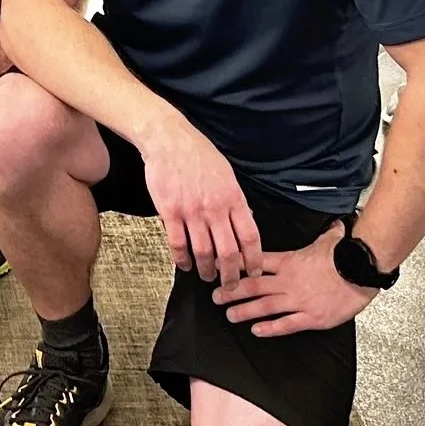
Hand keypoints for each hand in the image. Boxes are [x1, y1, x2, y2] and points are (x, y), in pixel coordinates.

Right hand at [140, 116, 262, 284]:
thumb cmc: (199, 155)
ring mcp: (192, 211)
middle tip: (230, 285)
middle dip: (231, 274)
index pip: (250, 237)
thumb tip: (247, 218)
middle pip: (229, 251)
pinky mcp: (171, 211)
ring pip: (204, 252)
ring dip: (206, 270)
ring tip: (206, 276)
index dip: (254, 259)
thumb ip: (236, 200)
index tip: (254, 272)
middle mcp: (215, 208)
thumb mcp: (227, 175)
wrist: (169, 140)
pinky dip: (182, 259)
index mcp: (233, 198)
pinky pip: (178, 243)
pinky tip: (185, 265)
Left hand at [213, 223, 374, 336]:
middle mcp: (288, 281)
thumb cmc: (345, 256)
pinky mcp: (311, 317)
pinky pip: (286, 324)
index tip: (222, 267)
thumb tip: (334, 224)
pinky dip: (269, 328)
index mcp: (289, 261)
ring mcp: (298, 300)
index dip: (237, 264)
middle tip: (216, 296)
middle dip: (232, 291)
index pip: (256, 261)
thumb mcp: (329, 239)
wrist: (362, 271)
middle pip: (253, 285)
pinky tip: (256, 331)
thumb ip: (325, 234)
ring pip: (264, 306)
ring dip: (244, 311)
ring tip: (229, 314)